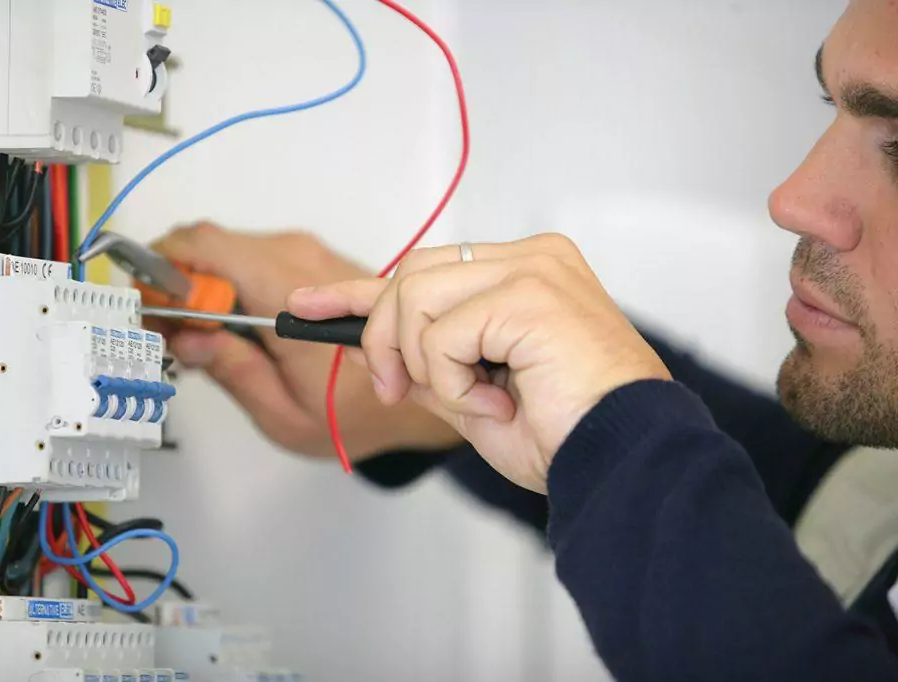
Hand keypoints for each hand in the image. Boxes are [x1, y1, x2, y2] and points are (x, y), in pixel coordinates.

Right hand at [149, 223, 459, 460]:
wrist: (422, 387)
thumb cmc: (362, 410)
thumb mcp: (285, 413)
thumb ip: (231, 371)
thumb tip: (187, 337)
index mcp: (286, 294)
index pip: (205, 246)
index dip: (162, 268)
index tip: (148, 304)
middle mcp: (299, 260)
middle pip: (210, 245)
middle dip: (178, 281)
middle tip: (167, 328)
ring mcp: (309, 255)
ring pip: (230, 250)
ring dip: (203, 284)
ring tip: (199, 333)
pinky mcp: (314, 261)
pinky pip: (255, 258)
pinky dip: (231, 283)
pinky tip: (232, 325)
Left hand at [288, 234, 671, 492]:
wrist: (623, 462)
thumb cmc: (567, 434)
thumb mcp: (475, 397)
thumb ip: (430, 363)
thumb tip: (375, 350)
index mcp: (524, 274)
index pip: (423, 269)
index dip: (357, 290)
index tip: (307, 303)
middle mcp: (530, 258)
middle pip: (409, 275)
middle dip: (384, 338)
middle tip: (400, 391)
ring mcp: (532, 269)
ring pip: (415, 296)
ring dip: (424, 364)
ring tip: (473, 401)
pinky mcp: (529, 293)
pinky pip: (441, 334)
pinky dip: (452, 382)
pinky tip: (496, 402)